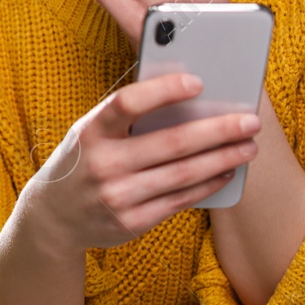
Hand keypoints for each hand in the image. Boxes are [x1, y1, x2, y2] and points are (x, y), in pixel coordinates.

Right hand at [30, 71, 259, 250]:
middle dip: (217, 130)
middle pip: (170, 143)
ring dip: (222, 158)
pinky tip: (226, 172)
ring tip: (248, 146)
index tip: (198, 81)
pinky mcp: (131, 223)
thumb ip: (127, 116)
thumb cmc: (84, 159)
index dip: (163, 91)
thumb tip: (188, 96)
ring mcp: (116, 196)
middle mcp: (101, 164)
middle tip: (250, 121)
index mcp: (90, 131)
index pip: (127, 103)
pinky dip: (207, 185)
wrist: (54, 216)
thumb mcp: (91, 131)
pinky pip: (179, 200)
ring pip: (182, 174)